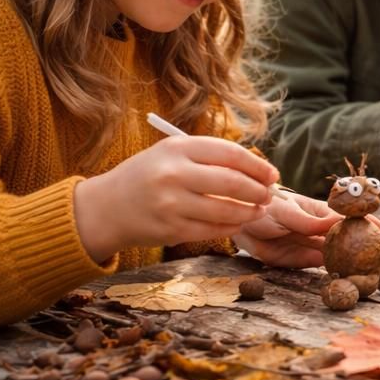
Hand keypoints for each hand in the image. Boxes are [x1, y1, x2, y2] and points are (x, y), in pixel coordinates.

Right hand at [74, 136, 277, 262]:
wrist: (106, 207)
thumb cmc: (148, 176)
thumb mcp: (172, 154)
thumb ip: (210, 157)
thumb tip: (259, 169)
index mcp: (176, 148)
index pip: (230, 154)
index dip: (258, 166)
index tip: (273, 174)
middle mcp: (173, 174)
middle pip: (232, 182)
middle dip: (259, 191)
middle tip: (269, 194)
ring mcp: (170, 204)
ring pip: (226, 210)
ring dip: (250, 212)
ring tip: (259, 209)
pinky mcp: (170, 229)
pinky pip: (213, 230)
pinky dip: (232, 227)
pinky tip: (239, 223)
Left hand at [234, 188, 379, 268]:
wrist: (238, 221)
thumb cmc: (264, 207)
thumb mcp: (286, 212)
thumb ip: (309, 221)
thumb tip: (337, 223)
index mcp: (321, 212)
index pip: (350, 218)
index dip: (368, 224)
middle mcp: (321, 230)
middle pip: (351, 240)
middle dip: (370, 249)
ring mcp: (312, 246)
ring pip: (340, 256)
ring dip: (357, 265)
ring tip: (375, 275)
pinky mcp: (300, 261)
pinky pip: (322, 267)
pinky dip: (336, 274)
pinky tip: (351, 280)